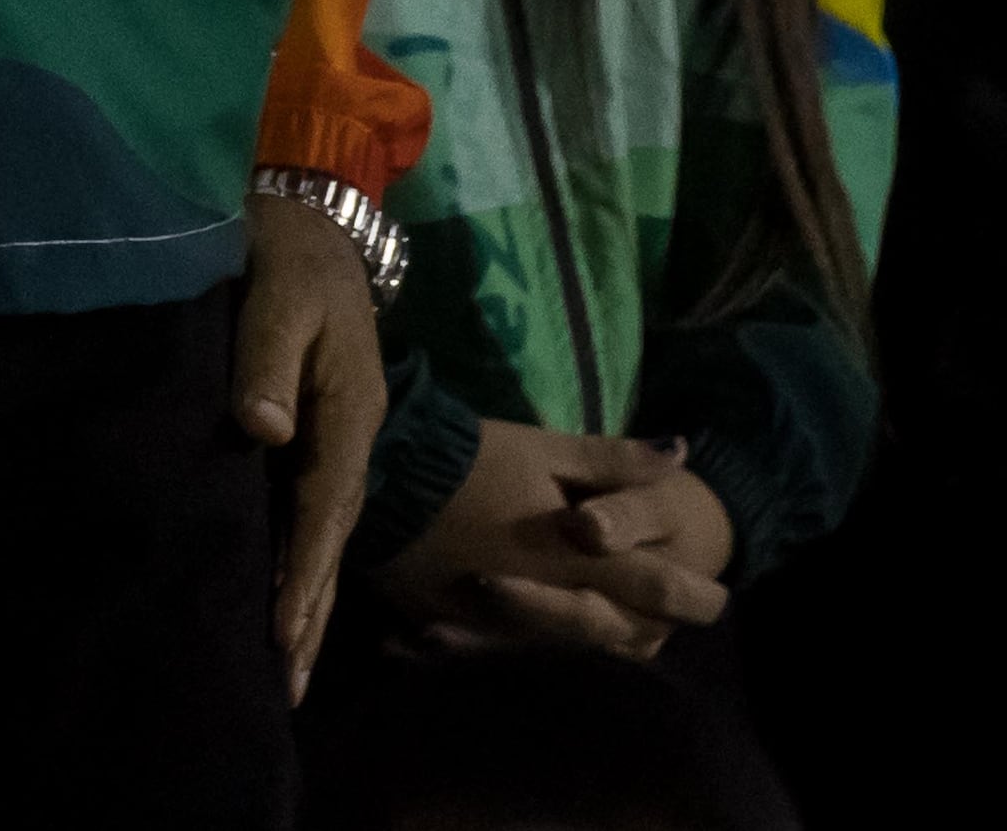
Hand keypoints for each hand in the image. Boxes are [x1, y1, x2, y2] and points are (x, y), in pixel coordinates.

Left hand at [232, 187, 385, 699]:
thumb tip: (263, 430)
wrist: (313, 226)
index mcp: (350, 414)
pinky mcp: (315, 433)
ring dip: (309, 597)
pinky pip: (309, 510)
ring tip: (290, 667)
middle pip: (332, 538)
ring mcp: (336, 439)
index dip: (305, 572)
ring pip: (323, 532)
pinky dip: (299, 559)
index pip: (326, 508)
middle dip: (312, 611)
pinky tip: (284, 595)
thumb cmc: (290, 259)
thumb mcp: (280, 299)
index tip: (287, 632)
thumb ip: (267, 361)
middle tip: (290, 684)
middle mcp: (350, 438)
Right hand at [374, 423, 730, 659]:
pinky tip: (549, 631)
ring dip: (609, 640)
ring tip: (621, 624)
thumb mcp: (542, 446)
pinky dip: (547, 644)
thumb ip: (613, 460)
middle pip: (626, 632)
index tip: (717, 595)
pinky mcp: (464, 627)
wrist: (379, 475)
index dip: (699, 596)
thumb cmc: (467, 457)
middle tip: (672, 618)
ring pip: (580, 650)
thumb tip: (680, 454)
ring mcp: (507, 622)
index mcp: (576, 557)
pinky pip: (522, 651)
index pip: (661, 589)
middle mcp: (551, 600)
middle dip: (659, 627)